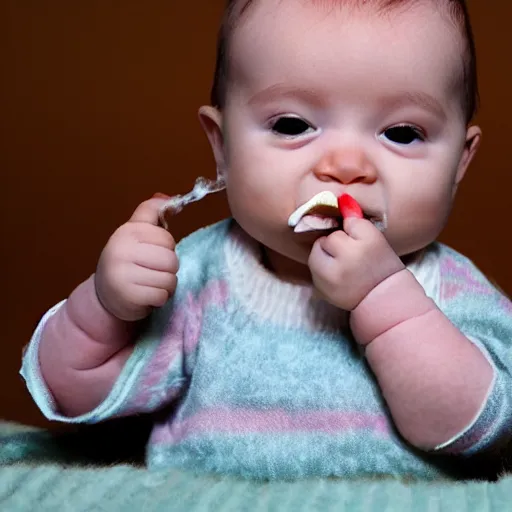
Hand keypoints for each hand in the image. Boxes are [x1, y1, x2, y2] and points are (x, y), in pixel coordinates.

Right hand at [95, 195, 178, 321]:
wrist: (104, 296)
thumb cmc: (126, 261)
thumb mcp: (134, 233)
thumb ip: (150, 214)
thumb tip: (169, 198)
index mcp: (127, 232)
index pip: (167, 239)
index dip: (166, 249)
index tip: (152, 253)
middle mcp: (122, 250)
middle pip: (171, 260)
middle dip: (168, 269)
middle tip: (152, 272)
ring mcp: (123, 274)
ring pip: (169, 279)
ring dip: (166, 286)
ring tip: (151, 284)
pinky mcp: (129, 296)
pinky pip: (162, 295)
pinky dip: (159, 299)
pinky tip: (147, 296)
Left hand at [308, 217, 403, 310]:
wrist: (383, 297)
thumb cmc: (380, 263)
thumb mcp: (373, 236)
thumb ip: (355, 217)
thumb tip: (341, 198)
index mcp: (357, 249)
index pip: (336, 231)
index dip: (346, 235)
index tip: (358, 245)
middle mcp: (340, 266)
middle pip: (321, 243)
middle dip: (333, 246)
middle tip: (351, 255)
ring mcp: (327, 282)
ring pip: (314, 257)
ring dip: (324, 257)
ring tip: (343, 264)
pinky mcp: (321, 292)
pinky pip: (314, 272)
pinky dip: (322, 272)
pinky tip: (338, 276)